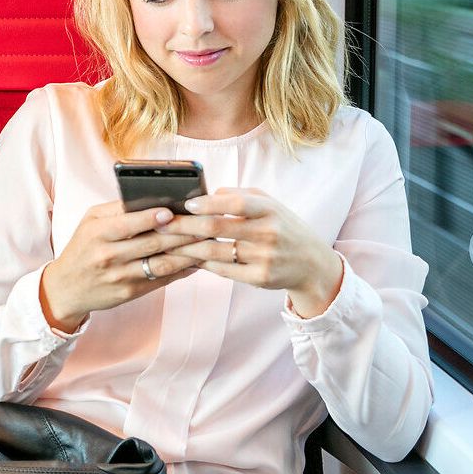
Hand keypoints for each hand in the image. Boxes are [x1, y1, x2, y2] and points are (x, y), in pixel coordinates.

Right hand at [40, 201, 203, 332]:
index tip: (171, 212)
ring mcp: (120, 276)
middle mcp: (108, 256)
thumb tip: (150, 198)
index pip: (128, 223)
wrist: (66, 289)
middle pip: (151, 243)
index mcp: (98, 233)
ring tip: (205, 242)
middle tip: (204, 224)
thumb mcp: (90, 223)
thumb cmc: (82, 249)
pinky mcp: (130, 292)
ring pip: (160, 263)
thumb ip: (116, 209)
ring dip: (186, 253)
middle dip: (181, 233)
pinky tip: (195, 262)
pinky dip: (180, 271)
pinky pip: (160, 280)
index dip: (151, 217)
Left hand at [169, 188, 342, 317]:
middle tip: (161, 223)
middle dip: (185, 225)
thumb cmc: (284, 227)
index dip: (210, 203)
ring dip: (185, 247)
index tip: (188, 204)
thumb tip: (207, 194)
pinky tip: (185, 258)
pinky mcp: (258, 279)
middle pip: (218, 228)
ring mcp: (263, 258)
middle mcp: (269, 234)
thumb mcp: (271, 204)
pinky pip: (222, 270)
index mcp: (271, 210)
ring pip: (215, 252)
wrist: (312, 264)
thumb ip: (241, 195)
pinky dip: (200, 263)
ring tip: (165, 242)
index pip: (238, 203)